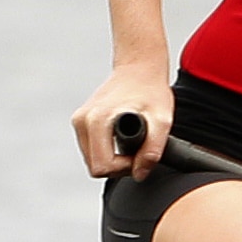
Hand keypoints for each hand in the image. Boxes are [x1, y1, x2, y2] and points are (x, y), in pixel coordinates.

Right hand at [71, 65, 172, 181]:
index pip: (102, 167)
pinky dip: (107, 149)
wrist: (139, 68)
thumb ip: (153, 149)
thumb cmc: (151, 90)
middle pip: (95, 166)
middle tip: (138, 149)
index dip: (124, 168)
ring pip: (92, 159)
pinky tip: (122, 135)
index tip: (139, 153)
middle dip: (118, 165)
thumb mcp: (162, 119)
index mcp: (98, 120)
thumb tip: (139, 174)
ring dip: (112, 158)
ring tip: (132, 140)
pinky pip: (91, 149)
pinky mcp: (80, 121)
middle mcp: (82, 120)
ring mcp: (79, 120)